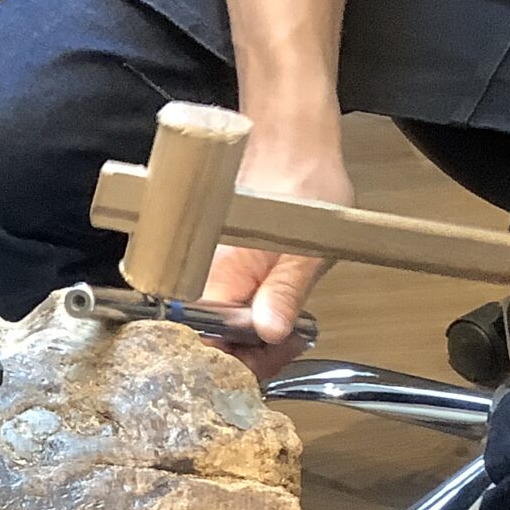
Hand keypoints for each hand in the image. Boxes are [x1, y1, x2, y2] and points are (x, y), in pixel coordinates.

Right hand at [202, 132, 351, 379]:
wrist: (291, 142)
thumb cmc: (300, 184)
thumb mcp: (307, 249)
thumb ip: (285, 293)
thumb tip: (269, 332)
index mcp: (216, 276)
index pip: (206, 345)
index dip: (238, 366)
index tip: (270, 362)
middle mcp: (202, 280)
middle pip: (208, 345)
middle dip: (248, 360)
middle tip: (287, 348)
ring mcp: (208, 277)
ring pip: (216, 333)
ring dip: (251, 345)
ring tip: (288, 335)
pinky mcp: (218, 273)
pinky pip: (223, 314)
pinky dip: (248, 326)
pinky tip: (276, 321)